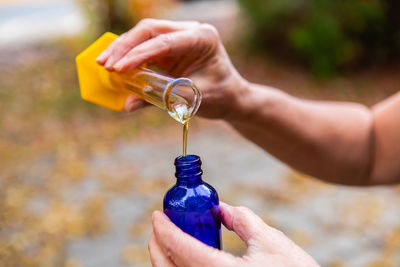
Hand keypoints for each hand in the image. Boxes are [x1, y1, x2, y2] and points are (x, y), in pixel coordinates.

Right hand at [96, 19, 246, 119]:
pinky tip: (115, 67)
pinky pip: (145, 48)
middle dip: (125, 47)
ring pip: (144, 36)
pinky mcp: (169, 48)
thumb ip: (161, 98)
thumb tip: (128, 104)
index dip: (140, 54)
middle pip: (150, 30)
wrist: (231, 97)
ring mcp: (178, 37)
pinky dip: (130, 58)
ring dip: (123, 49)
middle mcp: (189, 31)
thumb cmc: (219, 96)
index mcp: (202, 37)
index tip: (119, 68)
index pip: (165, 41)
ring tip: (104, 65)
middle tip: (106, 64)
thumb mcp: (193, 99)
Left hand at [149, 202, 319, 266]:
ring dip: (165, 259)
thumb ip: (242, 220)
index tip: (157, 215)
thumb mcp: (271, 241)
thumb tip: (220, 208)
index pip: (182, 249)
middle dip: (157, 245)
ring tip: (170, 240)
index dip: (165, 230)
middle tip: (159, 227)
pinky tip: (186, 258)